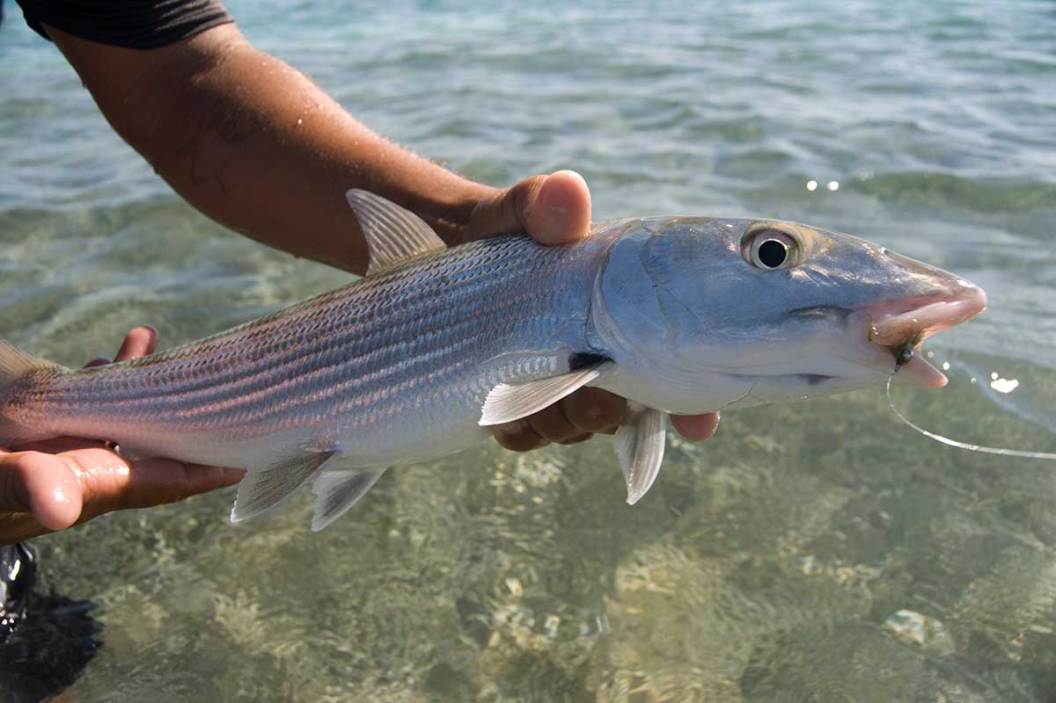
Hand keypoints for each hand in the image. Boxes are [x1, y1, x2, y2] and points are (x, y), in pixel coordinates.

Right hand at [0, 327, 243, 544]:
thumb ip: (18, 482)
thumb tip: (62, 509)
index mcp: (72, 487)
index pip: (153, 483)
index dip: (202, 472)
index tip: (250, 455)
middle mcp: (74, 470)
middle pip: (151, 451)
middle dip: (191, 422)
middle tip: (235, 391)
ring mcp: (58, 445)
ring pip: (124, 418)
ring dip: (153, 388)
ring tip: (178, 355)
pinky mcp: (38, 421)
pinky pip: (88, 398)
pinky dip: (110, 374)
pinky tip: (128, 346)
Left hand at [461, 170, 720, 450]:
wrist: (432, 250)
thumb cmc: (495, 231)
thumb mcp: (518, 213)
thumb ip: (541, 204)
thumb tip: (568, 191)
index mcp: (621, 319)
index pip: (675, 369)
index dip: (691, 405)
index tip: (697, 423)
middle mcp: (597, 358)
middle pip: (623, 412)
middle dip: (607, 408)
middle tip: (584, 384)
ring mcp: (557, 387)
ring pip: (576, 430)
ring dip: (559, 417)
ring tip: (530, 384)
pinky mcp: (511, 408)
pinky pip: (527, 438)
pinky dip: (517, 424)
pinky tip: (499, 401)